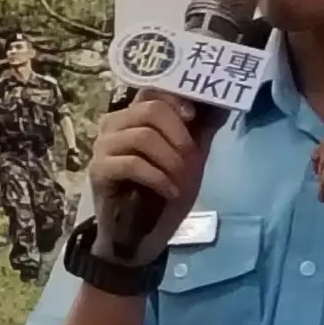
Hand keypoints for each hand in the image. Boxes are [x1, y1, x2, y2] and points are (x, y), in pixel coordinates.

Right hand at [86, 94, 209, 260]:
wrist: (143, 233)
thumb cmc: (164, 191)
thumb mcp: (191, 156)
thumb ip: (202, 129)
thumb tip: (224, 103)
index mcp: (134, 116)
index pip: (152, 91)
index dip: (175, 100)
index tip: (193, 118)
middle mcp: (114, 125)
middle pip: (150, 110)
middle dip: (178, 135)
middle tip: (189, 157)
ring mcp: (103, 147)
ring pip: (142, 136)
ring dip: (170, 160)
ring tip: (180, 179)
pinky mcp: (99, 170)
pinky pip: (132, 164)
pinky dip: (158, 178)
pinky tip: (169, 191)